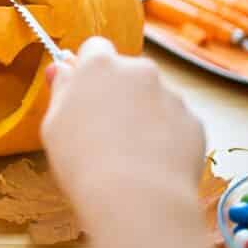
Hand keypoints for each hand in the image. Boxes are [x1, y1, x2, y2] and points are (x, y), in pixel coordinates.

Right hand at [41, 37, 205, 222]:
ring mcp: (171, 95)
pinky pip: (175, 123)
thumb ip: (60, 90)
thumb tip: (61, 69)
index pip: (95, 48)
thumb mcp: (53, 125)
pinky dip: (165, 137)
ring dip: (143, 115)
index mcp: (100, 65)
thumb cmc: (82, 162)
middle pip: (128, 73)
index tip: (82, 92)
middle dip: (119, 93)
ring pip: (153, 98)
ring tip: (130, 155)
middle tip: (104, 130)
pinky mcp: (194, 122)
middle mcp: (140, 70)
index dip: (88, 70)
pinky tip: (151, 164)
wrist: (136, 199)